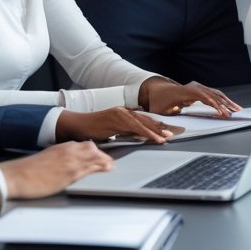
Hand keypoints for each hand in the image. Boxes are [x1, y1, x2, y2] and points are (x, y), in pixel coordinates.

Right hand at [0, 142, 113, 198]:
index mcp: (61, 147)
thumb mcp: (46, 158)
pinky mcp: (71, 173)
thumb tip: (64, 163)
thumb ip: (58, 158)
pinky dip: (101, 167)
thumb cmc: (27, 170)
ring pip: (94, 156)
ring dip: (104, 161)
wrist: (17, 176)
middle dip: (101, 154)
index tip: (98, 155)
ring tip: (110, 166)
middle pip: (92, 148)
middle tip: (107, 161)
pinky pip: (91, 168)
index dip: (93, 150)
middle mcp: (68, 151)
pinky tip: (107, 169)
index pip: (83, 145)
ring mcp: (71, 161)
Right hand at [55, 107, 181, 143]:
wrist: (78, 124)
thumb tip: (137, 137)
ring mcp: (121, 113)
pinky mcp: (117, 119)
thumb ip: (125, 131)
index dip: (156, 125)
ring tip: (166, 138)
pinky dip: (147, 133)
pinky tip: (154, 138)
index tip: (167, 131)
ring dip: (156, 131)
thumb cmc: (93, 129)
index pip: (144, 119)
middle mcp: (125, 111)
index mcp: (124, 113)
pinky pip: (136, 127)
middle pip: (147, 119)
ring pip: (143, 123)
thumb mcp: (113, 130)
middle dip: (160, 127)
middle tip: (172, 134)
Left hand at [140, 77, 240, 117]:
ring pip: (216, 93)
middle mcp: (194, 87)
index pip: (204, 96)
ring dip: (227, 102)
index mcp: (185, 91)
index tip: (222, 113)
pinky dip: (223, 100)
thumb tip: (170, 130)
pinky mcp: (200, 90)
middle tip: (234, 113)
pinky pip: (214, 94)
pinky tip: (230, 106)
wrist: (157, 90)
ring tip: (237, 109)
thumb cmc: (159, 101)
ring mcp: (198, 87)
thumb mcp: (160, 111)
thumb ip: (166, 119)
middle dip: (225, 104)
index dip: (214, 104)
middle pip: (213, 94)